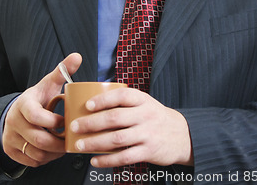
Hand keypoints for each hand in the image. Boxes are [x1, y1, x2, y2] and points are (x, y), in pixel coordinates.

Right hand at [2, 52, 81, 167]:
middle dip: (58, 142)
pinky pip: (32, 161)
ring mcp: (11, 137)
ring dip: (54, 153)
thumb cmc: (38, 98)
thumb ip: (62, 71)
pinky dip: (46, 159)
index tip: (65, 121)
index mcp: (24, 104)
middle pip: (38, 139)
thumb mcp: (48, 83)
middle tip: (71, 139)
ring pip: (36, 153)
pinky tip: (54, 151)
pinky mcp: (11, 151)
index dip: (54, 122)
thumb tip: (77, 56)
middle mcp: (14, 122)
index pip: (36, 116)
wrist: (17, 111)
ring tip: (65, 145)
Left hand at [69, 88, 192, 167]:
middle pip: (115, 118)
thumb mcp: (144, 102)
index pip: (121, 96)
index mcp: (142, 100)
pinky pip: (124, 157)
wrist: (181, 134)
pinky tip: (95, 160)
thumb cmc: (154, 116)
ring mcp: (147, 134)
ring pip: (117, 139)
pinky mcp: (148, 152)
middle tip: (75, 126)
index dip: (103, 100)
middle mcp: (145, 115)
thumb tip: (92, 100)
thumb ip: (124, 102)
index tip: (87, 105)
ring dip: (95, 142)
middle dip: (91, 123)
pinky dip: (107, 160)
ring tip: (80, 144)